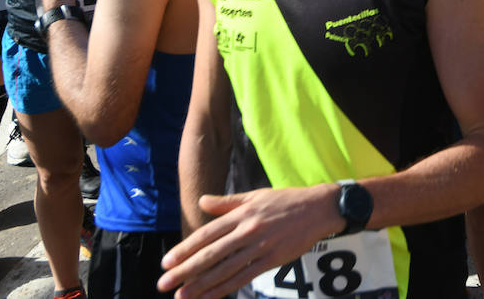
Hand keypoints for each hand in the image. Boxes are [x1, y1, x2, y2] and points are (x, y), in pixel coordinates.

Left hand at [157, 185, 340, 298]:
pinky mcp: (273, 259)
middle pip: (211, 254)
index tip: (166, 262)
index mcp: (242, 214)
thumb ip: (227, 202)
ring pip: (225, 269)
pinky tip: (210, 296)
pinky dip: (226, 288)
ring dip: (201, 284)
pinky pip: (245, 276)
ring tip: (181, 296)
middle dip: (185, 270)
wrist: (319, 208)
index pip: (207, 234)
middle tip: (164, 284)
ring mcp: (260, 246)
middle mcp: (248, 230)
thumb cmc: (286, 201)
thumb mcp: (256, 196)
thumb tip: (201, 202)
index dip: (185, 249)